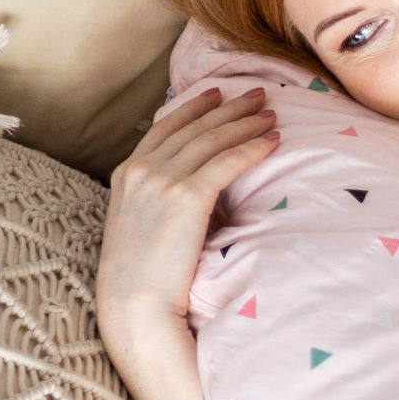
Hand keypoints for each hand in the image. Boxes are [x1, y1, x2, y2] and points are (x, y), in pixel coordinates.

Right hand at [97, 85, 279, 342]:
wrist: (134, 305)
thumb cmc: (144, 278)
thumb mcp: (143, 225)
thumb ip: (162, 199)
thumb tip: (199, 188)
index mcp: (126, 173)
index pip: (166, 127)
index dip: (194, 107)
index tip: (217, 94)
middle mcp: (141, 169)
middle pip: (193, 127)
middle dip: (229, 108)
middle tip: (258, 95)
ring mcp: (161, 181)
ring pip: (212, 140)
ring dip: (245, 123)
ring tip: (272, 115)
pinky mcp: (186, 197)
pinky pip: (226, 162)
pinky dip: (252, 148)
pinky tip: (272, 141)